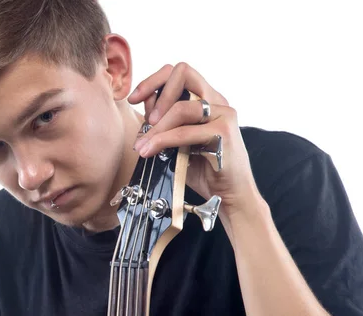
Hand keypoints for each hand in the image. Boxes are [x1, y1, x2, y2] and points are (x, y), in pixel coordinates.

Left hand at [127, 63, 262, 218]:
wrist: (228, 195)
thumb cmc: (202, 169)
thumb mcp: (177, 142)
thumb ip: (165, 124)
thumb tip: (142, 113)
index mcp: (207, 99)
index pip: (179, 73)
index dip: (153, 81)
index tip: (134, 98)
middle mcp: (217, 101)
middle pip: (183, 72)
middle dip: (155, 90)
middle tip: (145, 120)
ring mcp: (223, 114)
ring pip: (180, 107)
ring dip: (156, 127)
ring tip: (142, 146)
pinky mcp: (224, 132)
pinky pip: (185, 132)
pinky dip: (163, 141)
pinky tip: (150, 151)